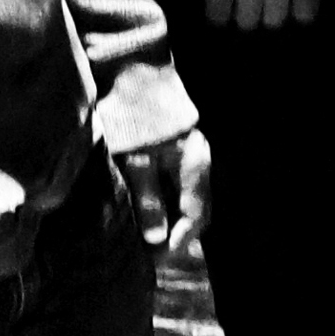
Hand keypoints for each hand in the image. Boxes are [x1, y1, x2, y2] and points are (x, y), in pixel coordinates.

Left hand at [116, 128, 212, 260]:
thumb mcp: (136, 161)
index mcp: (194, 164)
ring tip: (147, 238)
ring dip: (171, 220)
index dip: (179, 241)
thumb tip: (157, 239)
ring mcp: (192, 155)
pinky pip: (180, 185)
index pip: (196, 215)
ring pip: (188, 198)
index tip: (158, 260)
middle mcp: (200, 161)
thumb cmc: (134, 116)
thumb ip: (148, 200)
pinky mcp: (179, 151)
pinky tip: (150, 211)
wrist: (134, 75)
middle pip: (196, 209)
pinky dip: (168, 203)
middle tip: (152, 256)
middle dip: (176, 235)